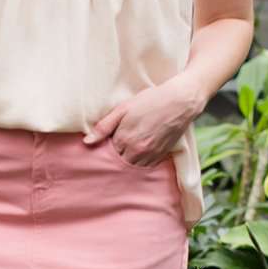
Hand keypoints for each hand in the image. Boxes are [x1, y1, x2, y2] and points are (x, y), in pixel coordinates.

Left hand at [82, 75, 205, 167]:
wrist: (180, 102)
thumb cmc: (150, 101)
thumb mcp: (123, 109)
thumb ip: (104, 126)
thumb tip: (87, 142)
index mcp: (124, 140)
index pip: (106, 155)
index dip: (104, 150)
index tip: (104, 145)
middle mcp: (136, 151)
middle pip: (118, 164)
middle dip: (114, 159)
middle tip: (114, 149)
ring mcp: (150, 155)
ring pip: (132, 167)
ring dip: (127, 162)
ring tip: (127, 151)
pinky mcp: (161, 156)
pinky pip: (146, 167)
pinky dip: (140, 163)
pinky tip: (138, 154)